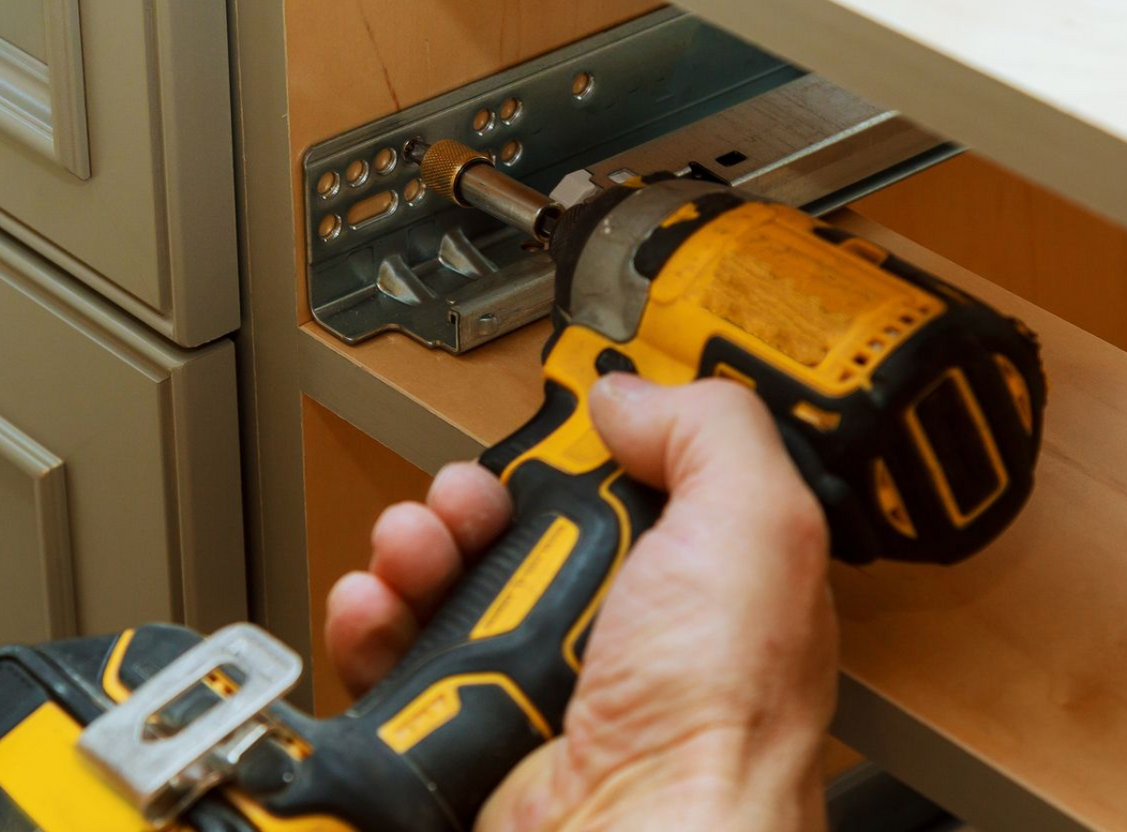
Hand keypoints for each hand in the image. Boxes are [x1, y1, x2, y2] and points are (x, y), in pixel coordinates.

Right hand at [325, 375, 839, 831]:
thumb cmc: (720, 724)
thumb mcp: (755, 529)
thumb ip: (711, 434)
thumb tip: (631, 396)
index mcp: (698, 588)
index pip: (627, 492)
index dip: (585, 454)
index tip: (553, 429)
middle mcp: (618, 641)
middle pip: (522, 531)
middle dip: (480, 496)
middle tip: (474, 499)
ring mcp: (535, 687)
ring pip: (448, 585)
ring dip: (415, 547)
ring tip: (417, 548)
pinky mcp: (462, 730)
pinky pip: (392, 656)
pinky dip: (371, 618)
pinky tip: (379, 603)